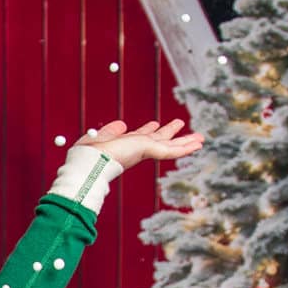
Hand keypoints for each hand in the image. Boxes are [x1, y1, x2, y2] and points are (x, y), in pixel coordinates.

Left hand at [77, 117, 203, 171]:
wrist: (90, 163)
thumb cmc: (88, 154)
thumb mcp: (99, 136)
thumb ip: (110, 131)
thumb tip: (121, 125)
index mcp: (124, 145)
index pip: (140, 137)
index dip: (149, 130)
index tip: (154, 124)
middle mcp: (137, 148)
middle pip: (159, 140)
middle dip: (171, 134)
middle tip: (182, 127)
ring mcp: (144, 151)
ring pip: (169, 147)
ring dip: (185, 142)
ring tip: (199, 138)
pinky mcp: (150, 151)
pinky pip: (171, 150)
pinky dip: (185, 147)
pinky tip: (198, 144)